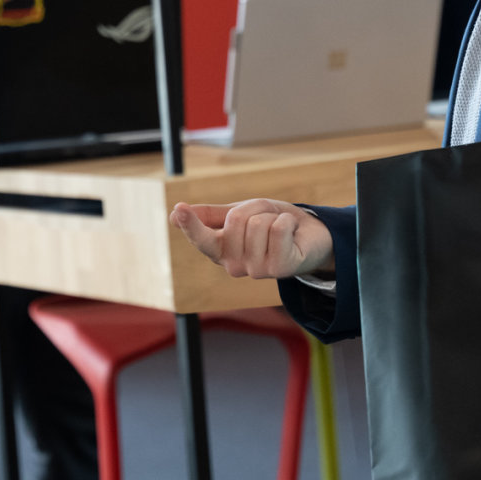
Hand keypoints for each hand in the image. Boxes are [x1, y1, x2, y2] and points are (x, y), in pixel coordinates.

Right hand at [170, 199, 334, 279]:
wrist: (308, 234)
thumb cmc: (270, 223)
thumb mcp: (240, 213)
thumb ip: (210, 216)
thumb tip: (172, 216)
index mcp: (220, 251)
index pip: (201, 239)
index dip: (190, 224)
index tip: (179, 210)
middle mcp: (234, 266)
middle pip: (235, 220)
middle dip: (254, 209)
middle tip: (267, 218)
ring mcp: (256, 270)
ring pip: (258, 224)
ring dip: (273, 216)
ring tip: (280, 227)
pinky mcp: (279, 269)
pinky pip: (277, 229)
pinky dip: (287, 221)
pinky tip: (291, 231)